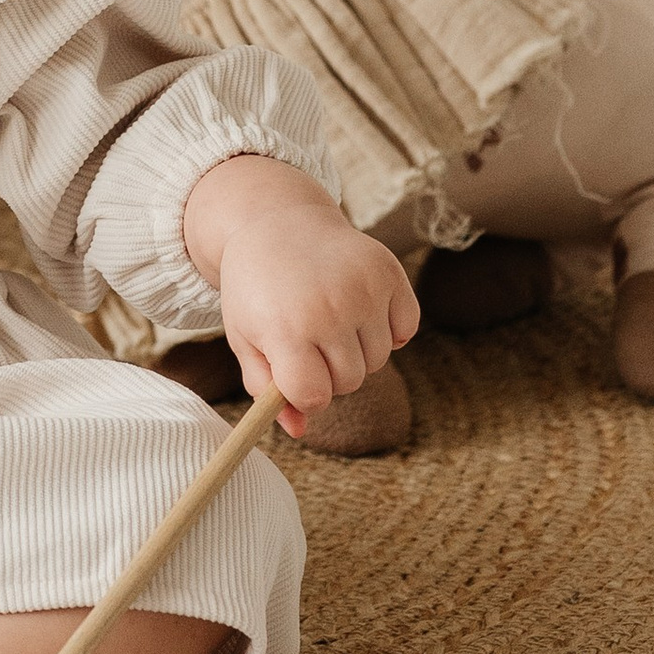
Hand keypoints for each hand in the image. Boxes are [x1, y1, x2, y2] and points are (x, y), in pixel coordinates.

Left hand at [179, 155, 418, 434]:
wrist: (275, 222)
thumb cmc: (257, 289)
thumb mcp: (247, 337)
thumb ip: (267, 389)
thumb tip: (299, 431)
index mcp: (286, 328)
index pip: (315, 396)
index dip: (304, 391)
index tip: (292, 370)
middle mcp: (329, 309)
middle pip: (350, 382)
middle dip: (329, 371)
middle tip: (307, 336)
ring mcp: (364, 289)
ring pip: (379, 360)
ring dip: (357, 349)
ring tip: (329, 316)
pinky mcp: (390, 272)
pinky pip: (406, 329)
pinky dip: (389, 327)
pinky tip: (359, 306)